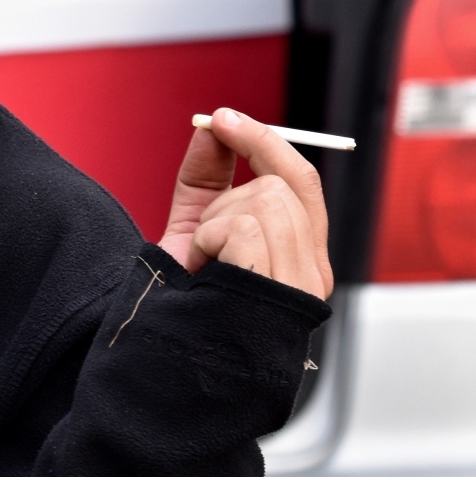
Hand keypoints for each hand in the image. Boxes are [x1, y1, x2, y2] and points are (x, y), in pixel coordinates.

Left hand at [158, 107, 333, 298]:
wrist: (163, 358)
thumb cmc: (180, 304)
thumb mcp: (192, 230)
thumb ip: (206, 180)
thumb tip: (212, 127)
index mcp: (298, 260)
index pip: (303, 184)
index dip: (267, 142)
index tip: (225, 117)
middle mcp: (312, 273)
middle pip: (292, 180)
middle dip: (250, 149)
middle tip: (214, 130)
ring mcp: (302, 281)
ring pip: (267, 196)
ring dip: (217, 216)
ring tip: (204, 258)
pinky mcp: (281, 284)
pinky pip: (247, 223)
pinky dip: (212, 237)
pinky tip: (205, 270)